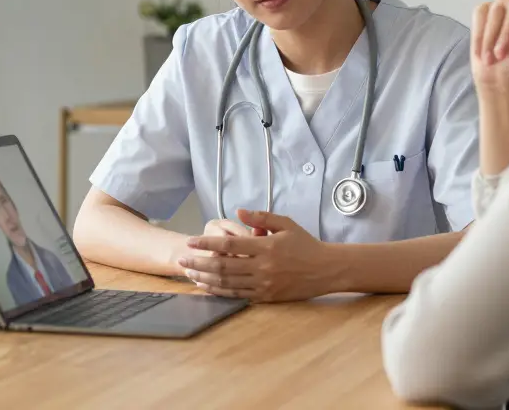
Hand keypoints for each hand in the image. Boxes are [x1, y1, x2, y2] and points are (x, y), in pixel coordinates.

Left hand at [176, 209, 331, 301]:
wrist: (326, 269)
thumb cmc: (305, 244)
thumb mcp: (286, 224)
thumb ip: (261, 217)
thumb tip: (239, 211)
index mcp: (266, 246)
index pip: (229, 245)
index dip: (207, 243)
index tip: (190, 241)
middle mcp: (262, 267)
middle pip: (223, 266)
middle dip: (199, 262)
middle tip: (182, 259)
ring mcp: (264, 284)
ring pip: (227, 283)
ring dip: (205, 278)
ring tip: (189, 273)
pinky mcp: (266, 297)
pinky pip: (238, 296)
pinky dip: (219, 292)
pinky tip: (207, 287)